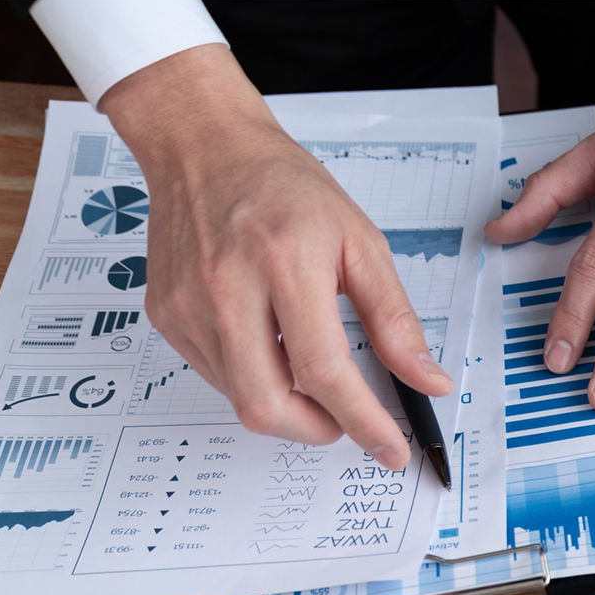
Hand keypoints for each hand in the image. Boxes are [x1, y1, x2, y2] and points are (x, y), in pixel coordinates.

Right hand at [101, 46, 451, 469]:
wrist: (204, 146)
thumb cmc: (284, 186)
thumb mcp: (361, 242)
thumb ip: (396, 320)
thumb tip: (427, 380)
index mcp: (285, 263)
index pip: (324, 370)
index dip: (363, 421)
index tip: (390, 449)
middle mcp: (228, 287)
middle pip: (268, 403)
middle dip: (317, 432)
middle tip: (348, 422)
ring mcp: (188, 304)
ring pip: (241, 399)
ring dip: (288, 408)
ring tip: (313, 376)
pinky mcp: (166, 314)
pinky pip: (217, 376)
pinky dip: (254, 380)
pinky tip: (272, 348)